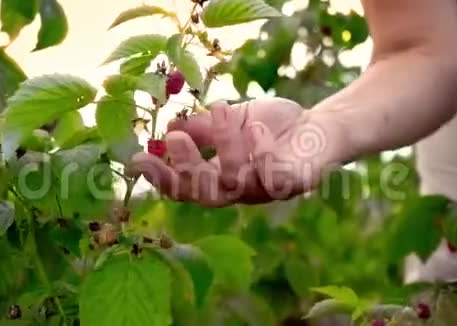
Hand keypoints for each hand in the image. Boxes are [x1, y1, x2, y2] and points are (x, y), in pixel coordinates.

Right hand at [130, 98, 351, 206]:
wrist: (320, 125)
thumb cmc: (272, 126)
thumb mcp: (230, 120)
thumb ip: (201, 127)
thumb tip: (167, 127)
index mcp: (219, 177)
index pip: (183, 187)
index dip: (160, 178)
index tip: (136, 160)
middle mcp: (238, 191)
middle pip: (202, 195)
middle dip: (185, 168)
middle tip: (175, 138)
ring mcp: (265, 190)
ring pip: (234, 182)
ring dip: (224, 147)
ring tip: (223, 111)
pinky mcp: (292, 184)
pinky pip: (271, 176)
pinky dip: (260, 151)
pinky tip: (257, 128)